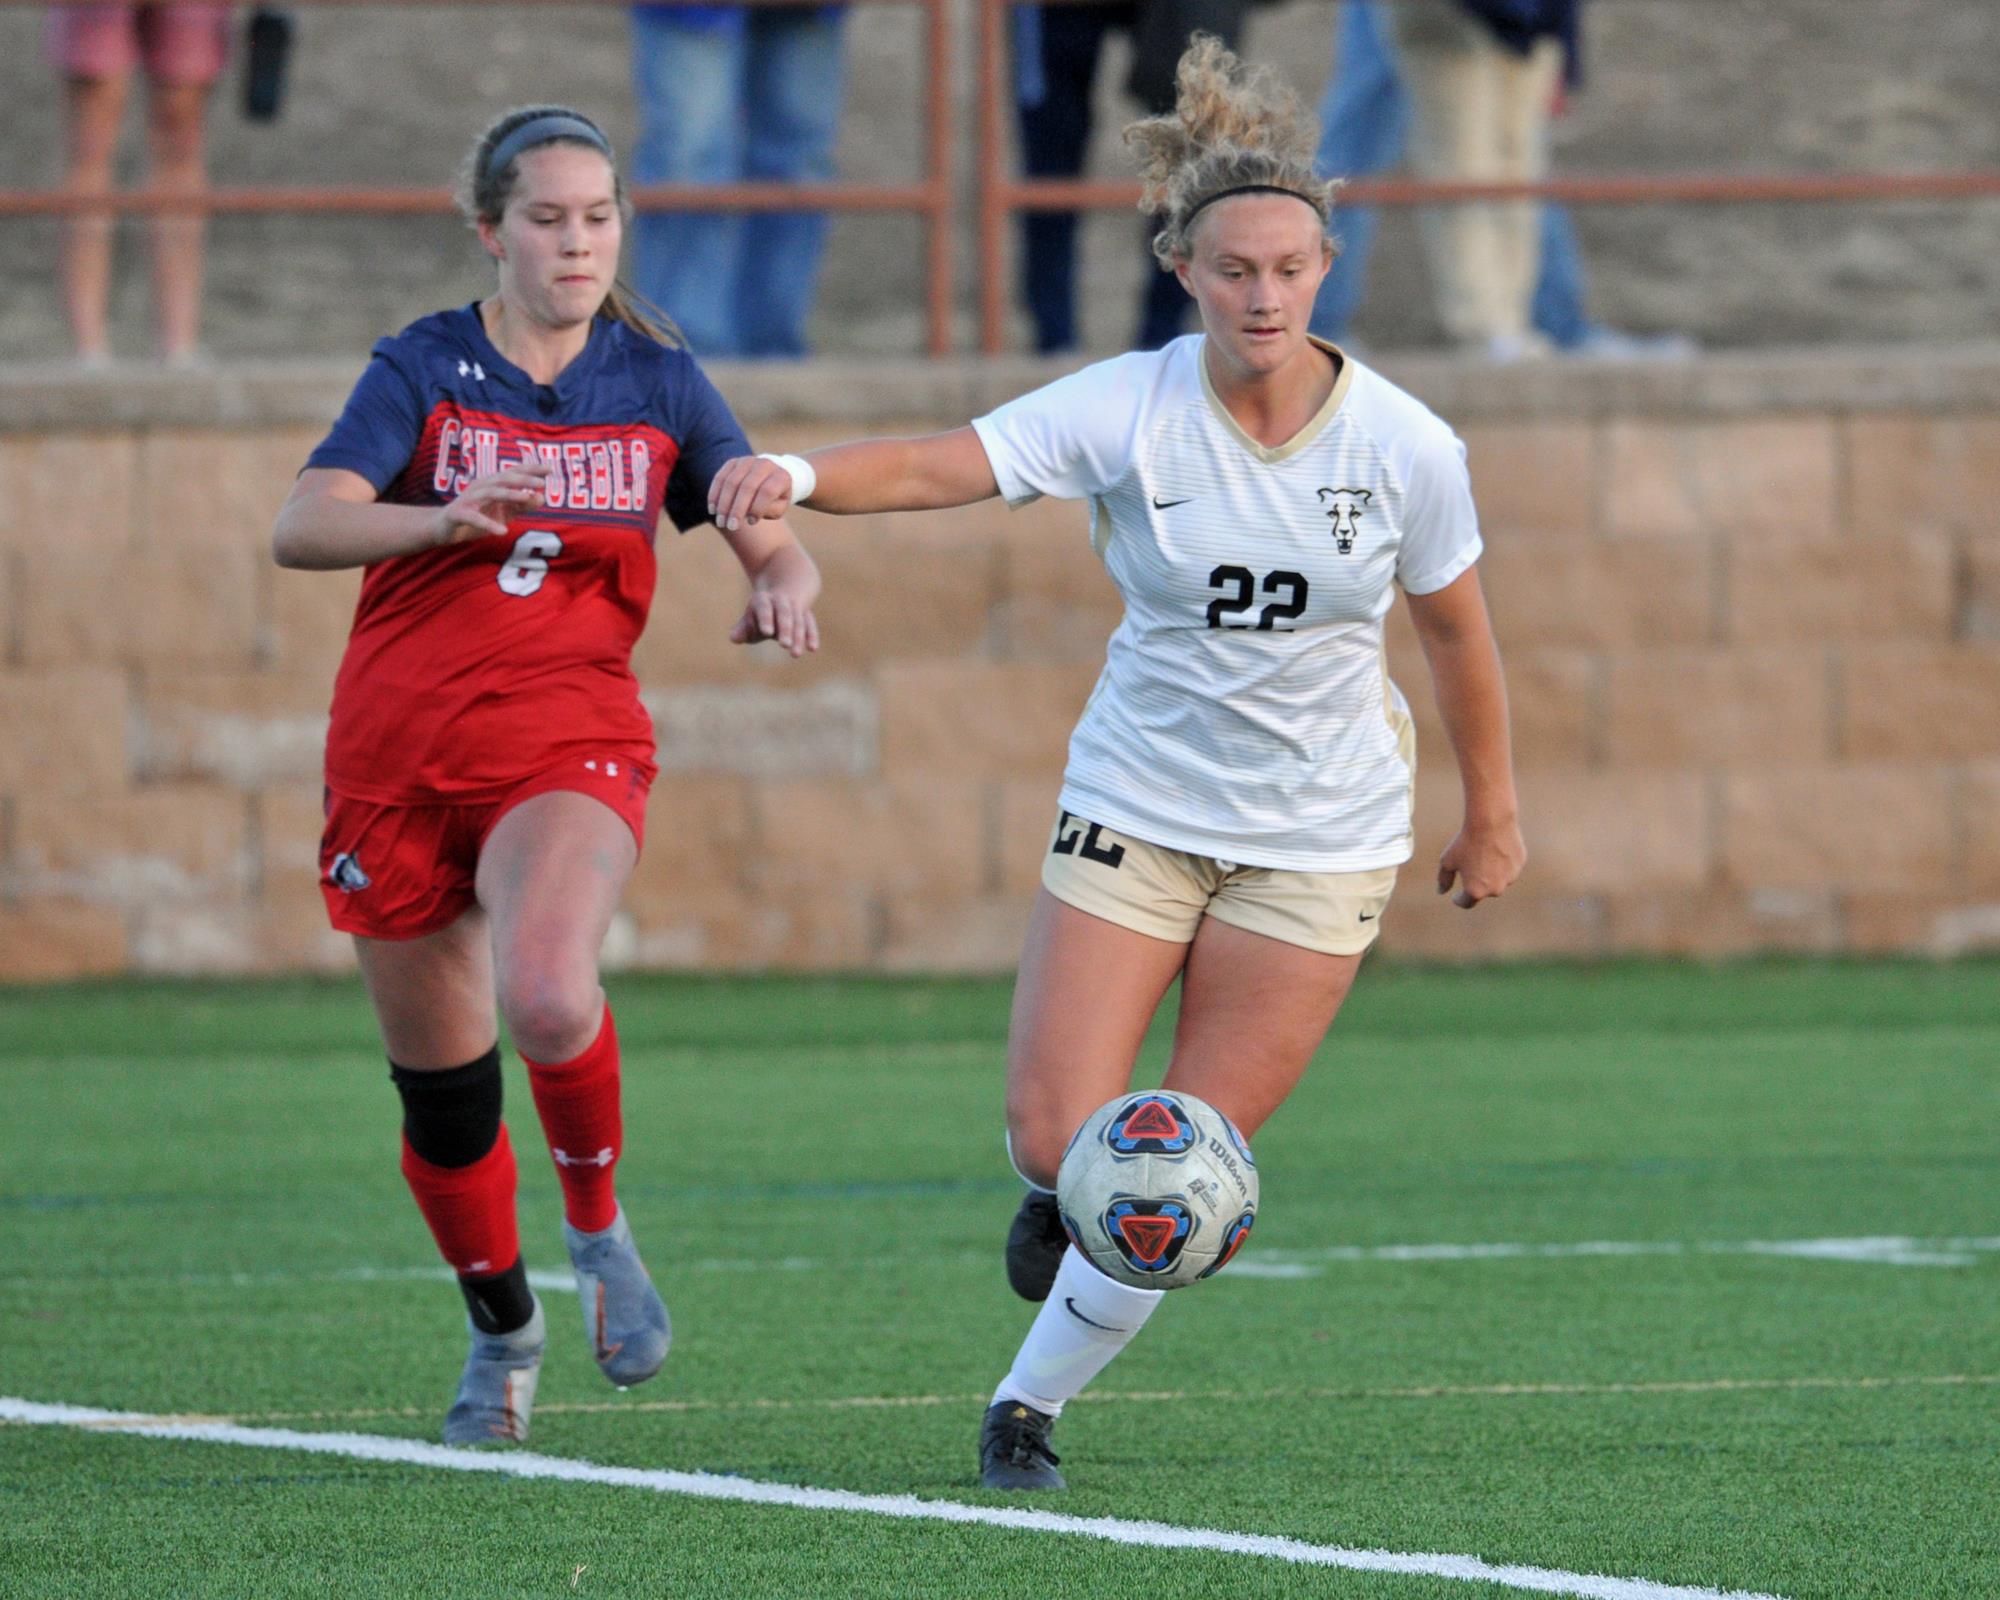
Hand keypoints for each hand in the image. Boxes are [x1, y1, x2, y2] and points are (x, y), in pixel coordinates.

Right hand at [430, 463, 550, 546]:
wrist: (443, 528)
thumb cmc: (476, 516)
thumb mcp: (503, 511)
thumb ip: (522, 505)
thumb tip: (542, 497)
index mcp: (492, 484)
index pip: (513, 472)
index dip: (530, 469)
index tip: (550, 469)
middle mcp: (481, 487)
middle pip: (503, 479)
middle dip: (523, 479)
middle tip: (541, 484)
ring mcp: (468, 499)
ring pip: (490, 493)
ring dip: (509, 494)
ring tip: (525, 498)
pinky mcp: (458, 514)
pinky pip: (473, 518)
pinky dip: (488, 523)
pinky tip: (502, 531)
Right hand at [708, 455, 795, 531]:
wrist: (770, 477)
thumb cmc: (775, 498)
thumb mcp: (779, 507)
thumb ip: (769, 510)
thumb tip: (750, 516)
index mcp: (781, 476)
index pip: (767, 491)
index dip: (758, 508)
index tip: (751, 522)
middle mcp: (765, 464)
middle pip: (747, 487)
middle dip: (737, 509)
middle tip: (731, 527)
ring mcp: (747, 461)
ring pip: (731, 482)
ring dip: (724, 504)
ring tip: (721, 522)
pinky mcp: (733, 462)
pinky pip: (720, 478)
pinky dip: (715, 494)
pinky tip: (713, 510)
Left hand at [728, 580, 819, 658]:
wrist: (787, 584)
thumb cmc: (762, 611)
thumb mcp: (751, 617)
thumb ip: (743, 629)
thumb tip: (733, 639)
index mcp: (763, 599)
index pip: (764, 608)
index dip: (765, 619)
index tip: (766, 633)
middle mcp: (781, 601)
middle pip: (784, 614)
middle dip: (785, 629)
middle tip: (784, 645)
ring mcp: (795, 607)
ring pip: (798, 621)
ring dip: (798, 637)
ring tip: (795, 654)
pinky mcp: (806, 614)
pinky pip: (809, 625)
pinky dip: (811, 636)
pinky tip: (812, 649)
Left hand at [1436, 816, 1525, 908]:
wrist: (1491, 822)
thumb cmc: (1466, 842)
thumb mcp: (1447, 861)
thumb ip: (1444, 879)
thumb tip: (1441, 891)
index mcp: (1476, 891)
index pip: (1466, 902)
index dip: (1460, 899)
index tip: (1456, 896)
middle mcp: (1495, 889)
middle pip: (1484, 890)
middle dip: (1477, 882)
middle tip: (1471, 864)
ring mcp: (1510, 878)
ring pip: (1499, 878)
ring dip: (1491, 872)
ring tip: (1484, 852)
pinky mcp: (1520, 865)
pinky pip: (1509, 867)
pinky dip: (1503, 861)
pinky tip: (1496, 846)